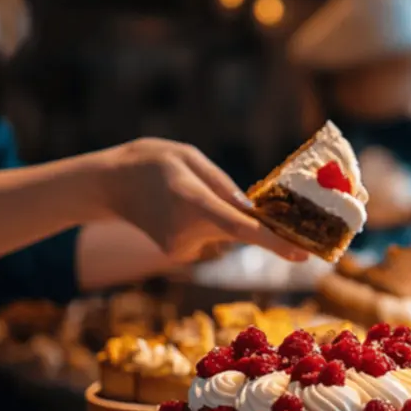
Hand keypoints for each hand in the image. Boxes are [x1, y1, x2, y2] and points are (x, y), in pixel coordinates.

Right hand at [103, 138, 307, 264]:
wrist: (109, 185)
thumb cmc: (150, 162)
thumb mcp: (186, 156)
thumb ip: (220, 183)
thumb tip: (251, 211)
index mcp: (191, 201)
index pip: (238, 227)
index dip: (273, 242)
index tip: (302, 254)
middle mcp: (187, 231)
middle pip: (239, 232)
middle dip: (265, 229)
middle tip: (277, 220)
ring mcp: (180, 247)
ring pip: (224, 231)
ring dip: (221, 215)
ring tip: (187, 192)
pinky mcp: (178, 253)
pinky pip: (210, 235)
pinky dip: (207, 222)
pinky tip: (181, 206)